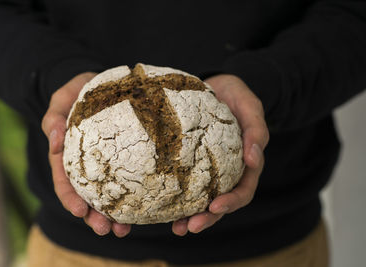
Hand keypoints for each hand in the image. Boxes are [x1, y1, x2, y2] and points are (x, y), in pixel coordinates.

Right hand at [41, 72, 130, 237]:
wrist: (103, 84)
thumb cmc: (78, 92)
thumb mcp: (62, 99)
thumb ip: (54, 116)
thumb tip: (53, 140)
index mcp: (67, 156)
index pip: (65, 181)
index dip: (70, 199)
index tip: (80, 212)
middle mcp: (86, 166)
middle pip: (86, 197)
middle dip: (94, 217)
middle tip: (106, 230)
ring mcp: (106, 165)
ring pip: (107, 196)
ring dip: (113, 216)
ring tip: (123, 230)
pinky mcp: (125, 160)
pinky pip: (129, 181)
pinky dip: (134, 197)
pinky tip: (144, 209)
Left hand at [172, 74, 268, 235]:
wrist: (215, 86)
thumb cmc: (235, 96)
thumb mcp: (249, 106)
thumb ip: (257, 129)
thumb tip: (255, 157)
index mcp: (245, 163)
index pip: (243, 189)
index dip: (231, 201)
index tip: (215, 206)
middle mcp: (228, 171)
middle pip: (222, 202)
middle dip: (208, 217)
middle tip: (190, 227)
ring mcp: (210, 169)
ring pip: (203, 199)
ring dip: (192, 216)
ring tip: (177, 228)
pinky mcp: (193, 163)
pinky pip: (187, 183)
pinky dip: (177, 197)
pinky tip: (163, 206)